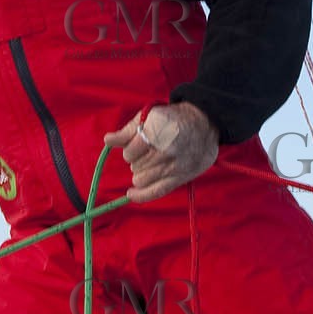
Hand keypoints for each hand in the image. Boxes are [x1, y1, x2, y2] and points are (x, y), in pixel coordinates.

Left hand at [104, 102, 218, 203]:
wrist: (205, 124)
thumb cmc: (172, 119)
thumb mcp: (149, 117)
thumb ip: (127, 131)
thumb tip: (107, 140)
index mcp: (157, 132)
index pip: (130, 152)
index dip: (130, 150)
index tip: (136, 145)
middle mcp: (167, 150)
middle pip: (136, 166)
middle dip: (137, 160)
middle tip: (147, 152)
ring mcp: (175, 166)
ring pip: (143, 179)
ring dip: (141, 173)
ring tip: (150, 163)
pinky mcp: (181, 177)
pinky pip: (157, 191)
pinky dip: (142, 195)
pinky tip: (131, 194)